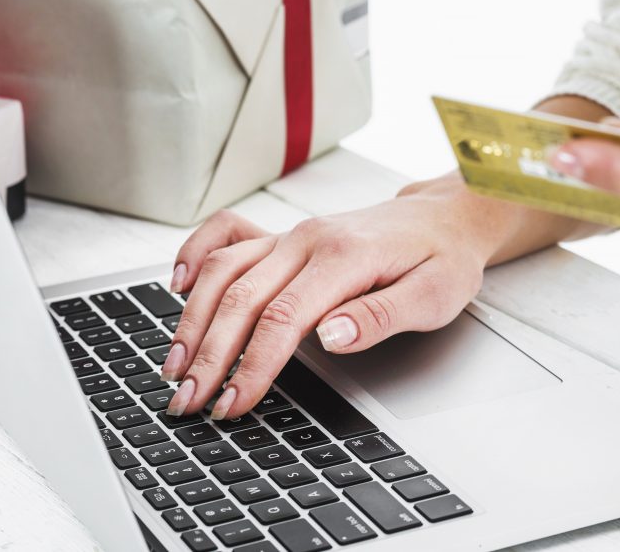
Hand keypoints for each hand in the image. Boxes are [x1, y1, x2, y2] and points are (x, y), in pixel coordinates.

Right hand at [160, 177, 528, 418]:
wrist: (444, 218)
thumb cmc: (442, 259)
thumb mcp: (433, 295)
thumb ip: (380, 316)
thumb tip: (330, 336)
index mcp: (344, 257)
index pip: (284, 317)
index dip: (253, 364)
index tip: (233, 402)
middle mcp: (308, 240)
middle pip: (242, 297)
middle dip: (210, 353)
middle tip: (187, 399)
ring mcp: (291, 235)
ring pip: (224, 270)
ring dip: (194, 318)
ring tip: (174, 363)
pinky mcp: (283, 237)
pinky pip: (227, 235)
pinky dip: (195, 254)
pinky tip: (175, 284)